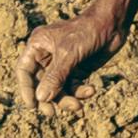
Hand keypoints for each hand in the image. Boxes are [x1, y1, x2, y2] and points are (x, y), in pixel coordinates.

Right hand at [14, 0, 137, 103]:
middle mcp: (47, 56)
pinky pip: (73, 87)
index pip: (24, 71)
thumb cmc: (87, 31)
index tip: (32, 106)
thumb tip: (41, 99)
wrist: (113, 23)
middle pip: (41, 84)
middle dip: (49, 98)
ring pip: (58, 89)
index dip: (26, 89)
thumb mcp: (68, 54)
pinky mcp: (77, 70)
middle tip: (53, 113)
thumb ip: (55, 77)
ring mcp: (62, 64)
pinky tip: (91, 90)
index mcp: (38, 46)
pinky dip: (80, 92)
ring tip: (78, 106)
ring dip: (67, 99)